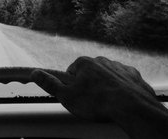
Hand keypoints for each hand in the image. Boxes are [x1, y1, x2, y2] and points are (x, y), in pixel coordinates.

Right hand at [31, 56, 155, 121]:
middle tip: (90, 102)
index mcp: (84, 63)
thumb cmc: (98, 103)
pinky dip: (121, 89)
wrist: (131, 107)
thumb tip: (35, 73)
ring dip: (104, 86)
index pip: (72, 72)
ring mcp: (119, 67)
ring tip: (106, 103)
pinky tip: (120, 100)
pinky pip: (123, 81)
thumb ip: (50, 83)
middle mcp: (102, 60)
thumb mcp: (67, 96)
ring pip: (107, 76)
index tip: (76, 96)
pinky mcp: (133, 75)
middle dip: (89, 85)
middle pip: (90, 73)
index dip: (72, 86)